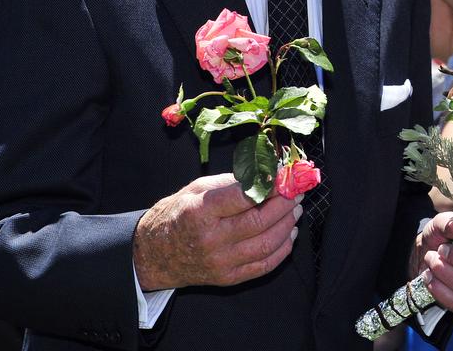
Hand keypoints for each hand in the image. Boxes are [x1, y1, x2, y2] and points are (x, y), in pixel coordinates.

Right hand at [132, 173, 301, 290]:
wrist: (155, 254)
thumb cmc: (178, 215)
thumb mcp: (197, 189)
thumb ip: (232, 182)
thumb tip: (267, 174)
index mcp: (200, 211)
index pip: (244, 197)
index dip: (271, 186)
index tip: (286, 177)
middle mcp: (211, 239)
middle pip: (259, 221)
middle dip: (285, 204)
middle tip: (296, 192)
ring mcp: (220, 262)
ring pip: (266, 244)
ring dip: (288, 225)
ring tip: (296, 210)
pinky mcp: (227, 278)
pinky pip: (263, 266)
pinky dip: (282, 249)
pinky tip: (289, 234)